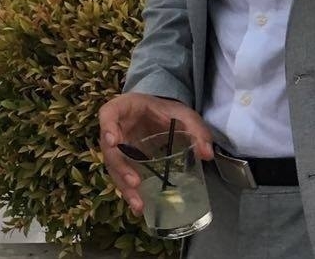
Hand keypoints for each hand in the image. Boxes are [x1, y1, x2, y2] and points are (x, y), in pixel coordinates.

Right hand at [99, 92, 213, 214]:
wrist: (160, 113)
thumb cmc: (166, 110)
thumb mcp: (183, 114)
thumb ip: (196, 129)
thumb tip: (207, 154)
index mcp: (124, 108)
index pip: (108, 114)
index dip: (107, 127)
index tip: (113, 141)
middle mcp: (115, 128)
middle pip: (109, 149)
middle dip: (121, 168)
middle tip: (134, 183)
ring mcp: (116, 146)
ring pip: (114, 167)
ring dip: (124, 186)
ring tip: (139, 203)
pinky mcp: (121, 160)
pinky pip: (121, 176)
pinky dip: (129, 191)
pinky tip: (139, 206)